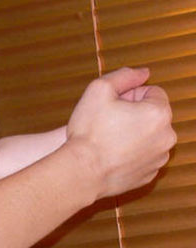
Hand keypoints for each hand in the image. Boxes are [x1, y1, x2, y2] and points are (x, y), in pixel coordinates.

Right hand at [66, 67, 175, 198]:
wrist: (81, 173)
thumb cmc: (89, 134)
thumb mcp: (98, 90)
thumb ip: (123, 76)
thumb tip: (142, 73)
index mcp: (159, 113)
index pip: (153, 92)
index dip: (130, 95)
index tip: (113, 106)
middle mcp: (166, 137)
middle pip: (152, 115)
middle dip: (134, 115)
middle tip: (108, 123)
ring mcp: (158, 158)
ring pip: (149, 137)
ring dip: (133, 135)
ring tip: (108, 141)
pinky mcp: (149, 174)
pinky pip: (143, 157)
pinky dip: (131, 154)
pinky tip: (112, 155)